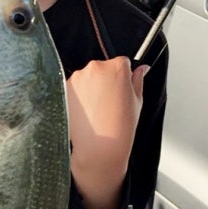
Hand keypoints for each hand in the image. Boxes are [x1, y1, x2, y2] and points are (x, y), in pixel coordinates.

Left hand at [66, 56, 148, 208]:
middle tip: (109, 102)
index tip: (121, 89)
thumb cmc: (120, 127)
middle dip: (106, 81)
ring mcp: (78, 77)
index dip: (122, 77)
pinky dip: (79, 95)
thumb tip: (141, 69)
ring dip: (91, 87)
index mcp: (117, 67)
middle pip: (103, 67)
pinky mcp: (65, 87)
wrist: (99, 147)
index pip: (121, 62)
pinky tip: (87, 111)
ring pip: (88, 76)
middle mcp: (96, 67)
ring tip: (97, 109)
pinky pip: (75, 86)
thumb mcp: (137, 102)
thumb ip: (137, 80)